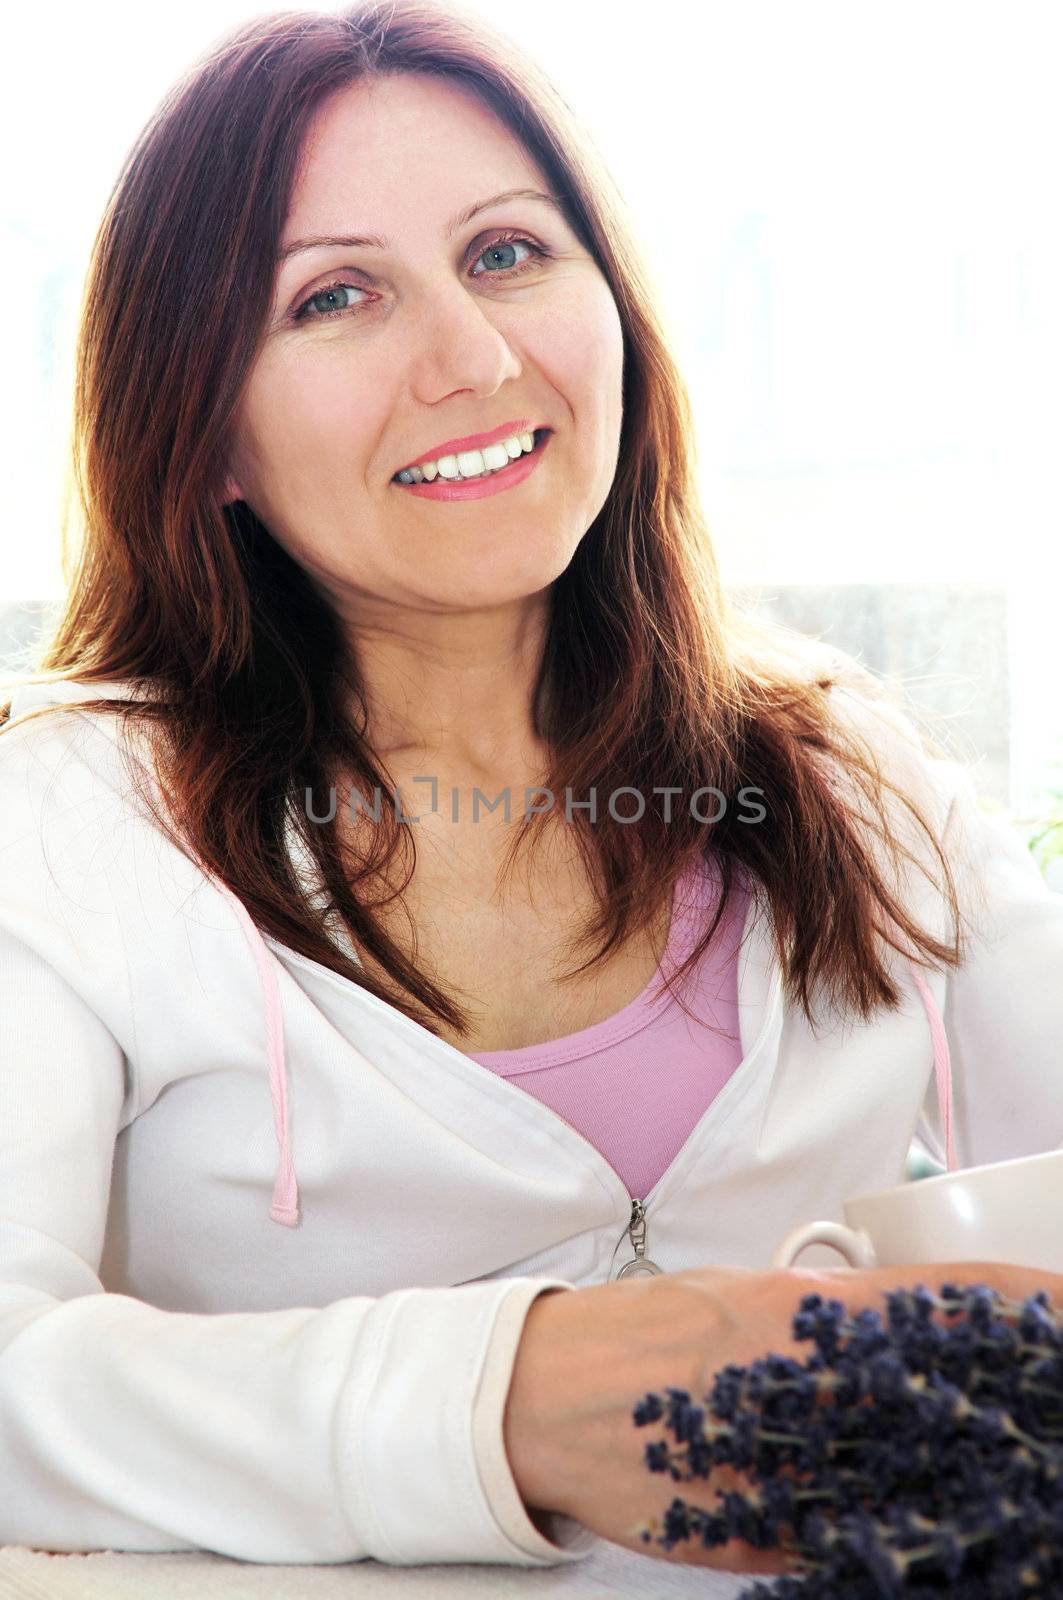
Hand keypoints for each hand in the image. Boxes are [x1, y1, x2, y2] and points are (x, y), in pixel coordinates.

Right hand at [503, 1259, 1062, 1573]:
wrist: (541, 1401)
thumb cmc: (636, 1335)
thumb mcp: (732, 1294)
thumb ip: (816, 1312)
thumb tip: (893, 1320)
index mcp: (784, 1313)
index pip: (927, 1303)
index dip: (1010, 1305)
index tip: (1059, 1304)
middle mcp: (789, 1387)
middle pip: (934, 1392)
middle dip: (1006, 1391)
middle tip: (1047, 1392)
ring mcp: (775, 1465)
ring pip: (906, 1472)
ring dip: (970, 1462)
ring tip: (1018, 1458)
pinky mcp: (757, 1531)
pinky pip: (852, 1536)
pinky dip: (903, 1530)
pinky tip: (942, 1521)